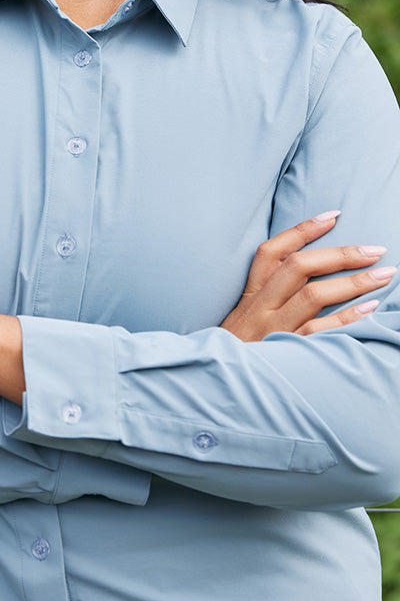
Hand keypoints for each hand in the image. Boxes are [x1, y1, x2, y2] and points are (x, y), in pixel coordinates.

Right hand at [220, 212, 394, 341]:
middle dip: (340, 254)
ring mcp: (273, 329)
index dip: (302, 231)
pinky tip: (370, 308)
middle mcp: (261, 306)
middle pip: (298, 268)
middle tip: (374, 249)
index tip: (334, 216)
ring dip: (353, 282)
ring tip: (384, 274)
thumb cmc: (241, 347)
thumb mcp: (246, 314)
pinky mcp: (286, 352)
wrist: (218, 384)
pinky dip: (346, 318)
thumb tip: (312, 269)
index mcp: (251, 292)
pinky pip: (320, 331)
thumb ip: (270, 292)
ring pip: (313, 296)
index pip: (272, 251)